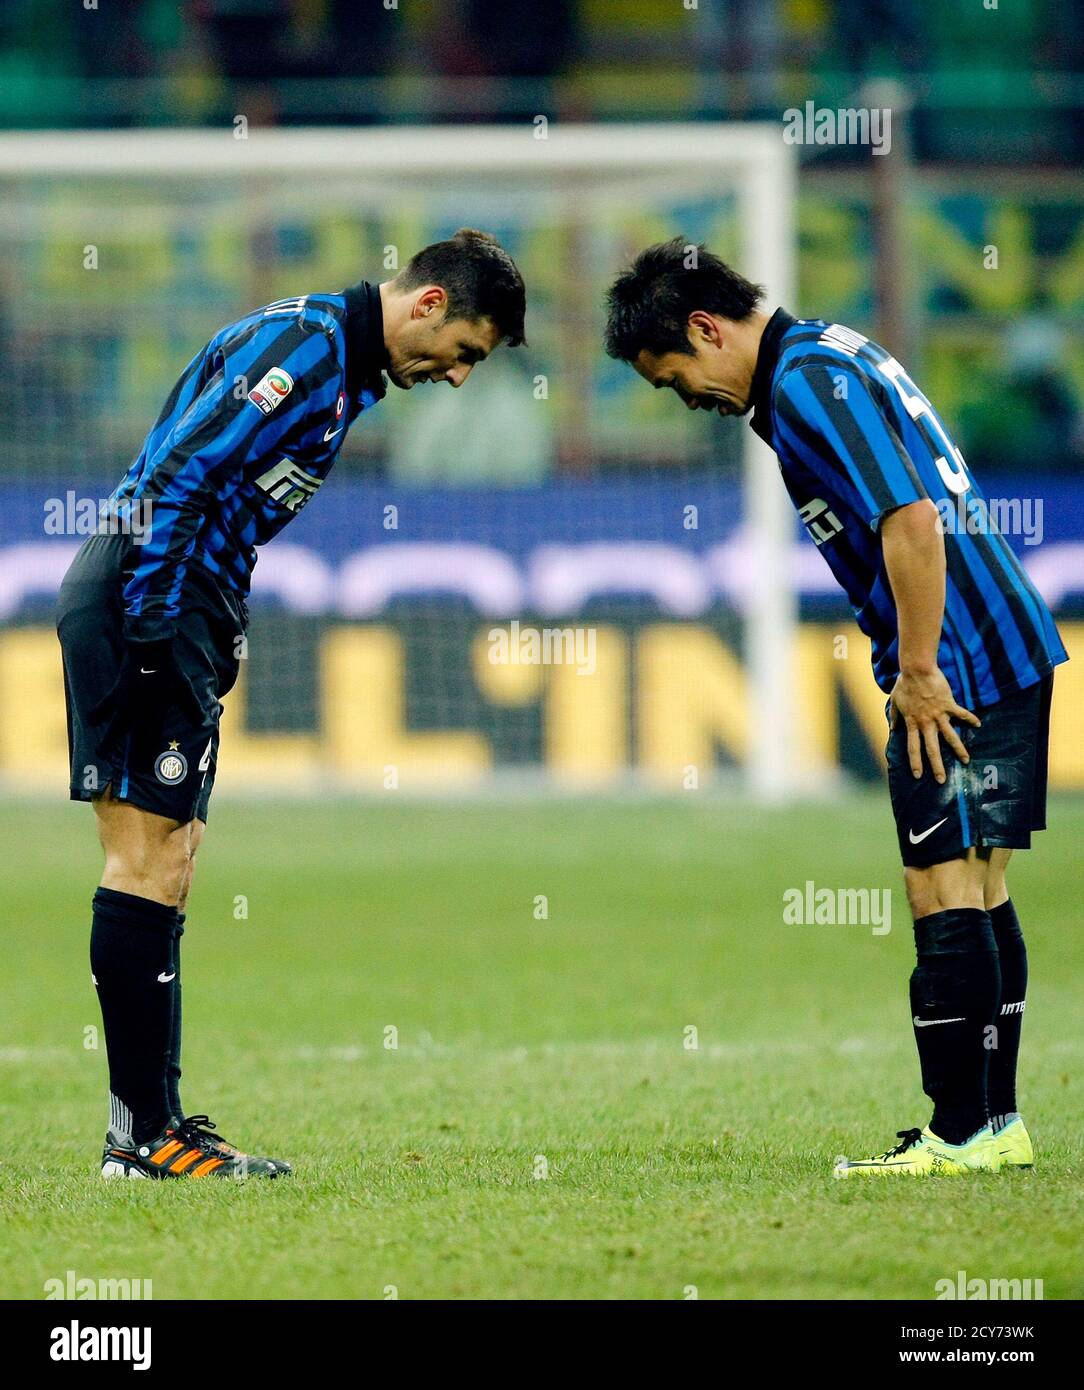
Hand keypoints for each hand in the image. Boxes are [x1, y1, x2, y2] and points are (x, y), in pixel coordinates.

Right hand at [91, 638, 198, 757]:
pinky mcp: (116, 692)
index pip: (153, 738)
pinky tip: (90, 721)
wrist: (150, 650)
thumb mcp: (184, 689)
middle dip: (132, 754)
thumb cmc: (169, 670)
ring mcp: (125, 704)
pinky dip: (97, 713)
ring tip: (99, 753)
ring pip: (115, 727)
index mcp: (156, 713)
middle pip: (134, 738)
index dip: (150, 753)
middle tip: (128, 770)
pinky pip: (104, 706)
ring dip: (108, 741)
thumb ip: (192, 708)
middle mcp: (139, 712)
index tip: (147, 767)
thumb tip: (201, 723)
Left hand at [889, 666, 979, 783]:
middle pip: (931, 748)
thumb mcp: (895, 702)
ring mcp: (938, 714)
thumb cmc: (904, 684)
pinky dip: (970, 719)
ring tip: (966, 761)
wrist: (916, 670)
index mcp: (913, 723)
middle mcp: (926, 723)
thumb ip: (895, 717)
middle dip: (937, 766)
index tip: (918, 776)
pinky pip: (962, 714)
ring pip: (950, 737)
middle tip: (942, 780)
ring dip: (958, 750)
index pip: (913, 747)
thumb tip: (893, 729)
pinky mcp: (949, 704)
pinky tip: (979, 725)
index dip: (915, 762)